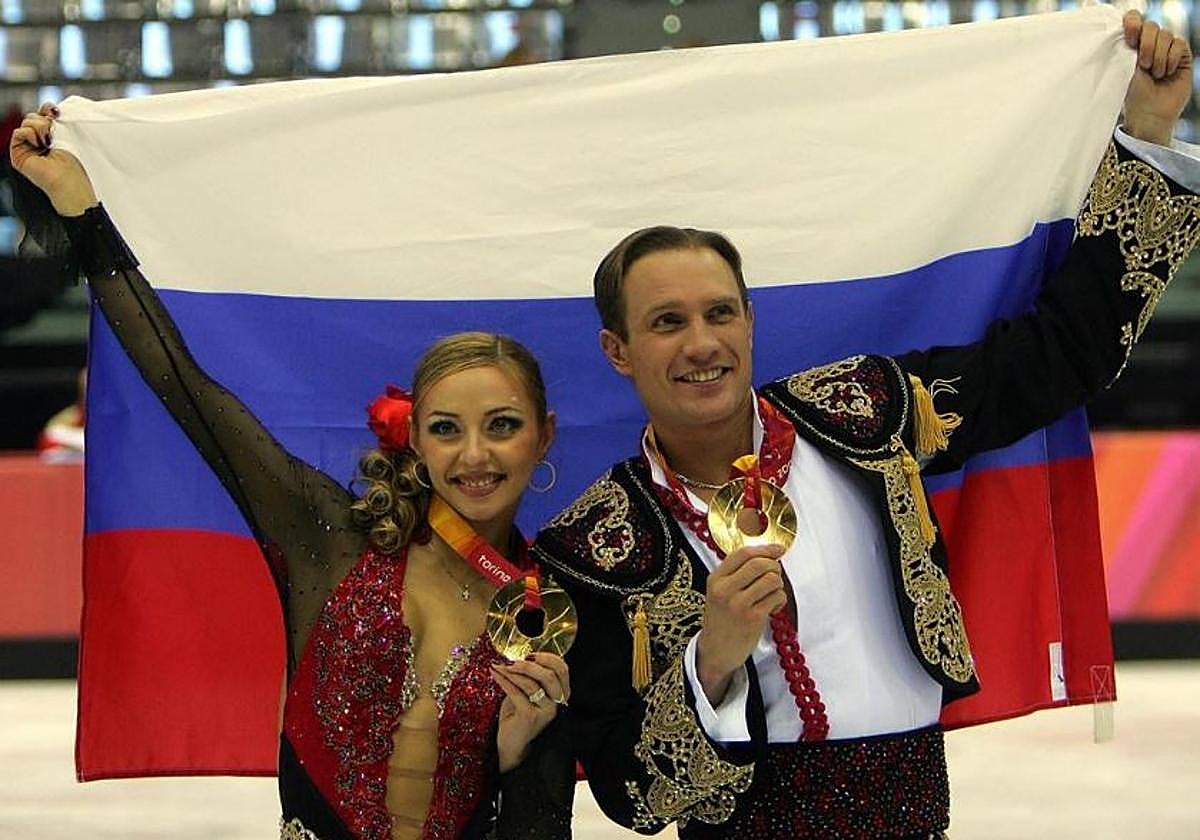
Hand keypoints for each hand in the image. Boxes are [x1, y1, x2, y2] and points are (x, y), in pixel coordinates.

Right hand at [8, 103, 97, 216]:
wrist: (69, 181)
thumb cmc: (73, 164)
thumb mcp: (67, 135)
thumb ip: (56, 121)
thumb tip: (51, 109)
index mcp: (50, 136)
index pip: (43, 114)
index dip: (48, 109)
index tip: (57, 112)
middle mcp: (38, 140)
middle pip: (33, 116)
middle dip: (45, 120)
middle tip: (54, 133)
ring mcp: (27, 146)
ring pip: (26, 122)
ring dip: (40, 128)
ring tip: (49, 142)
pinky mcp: (18, 153)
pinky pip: (18, 132)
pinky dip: (29, 134)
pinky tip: (39, 144)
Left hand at [491, 651, 569, 772]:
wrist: (512, 744)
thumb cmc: (518, 715)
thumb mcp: (529, 692)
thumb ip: (531, 677)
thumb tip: (520, 656)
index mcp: (561, 694)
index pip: (562, 669)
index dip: (548, 657)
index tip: (530, 654)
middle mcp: (557, 703)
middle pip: (549, 675)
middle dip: (528, 665)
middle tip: (512, 662)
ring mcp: (545, 711)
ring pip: (532, 683)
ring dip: (512, 672)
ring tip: (500, 667)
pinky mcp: (530, 716)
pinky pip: (516, 692)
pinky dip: (503, 680)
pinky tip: (495, 673)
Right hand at [695, 543, 786, 704]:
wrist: (715, 651)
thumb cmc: (721, 620)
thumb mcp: (719, 592)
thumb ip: (736, 573)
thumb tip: (767, 555)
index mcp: (715, 579)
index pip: (743, 554)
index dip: (765, 548)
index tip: (778, 549)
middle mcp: (725, 589)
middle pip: (760, 564)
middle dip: (774, 567)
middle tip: (774, 576)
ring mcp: (739, 604)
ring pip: (772, 579)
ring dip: (778, 585)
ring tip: (771, 594)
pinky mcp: (753, 618)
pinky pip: (777, 597)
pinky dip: (780, 600)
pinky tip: (772, 607)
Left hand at [1122, 10, 1192, 145]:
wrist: (1148, 114)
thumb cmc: (1131, 95)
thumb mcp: (1123, 69)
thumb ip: (1125, 47)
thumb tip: (1126, 25)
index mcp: (1131, 45)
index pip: (1133, 19)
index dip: (1132, 22)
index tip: (1130, 36)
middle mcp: (1149, 44)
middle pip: (1151, 26)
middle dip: (1146, 45)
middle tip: (1143, 65)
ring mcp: (1166, 49)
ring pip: (1166, 35)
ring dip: (1158, 56)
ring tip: (1155, 74)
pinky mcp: (1182, 56)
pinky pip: (1179, 44)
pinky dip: (1172, 58)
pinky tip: (1167, 72)